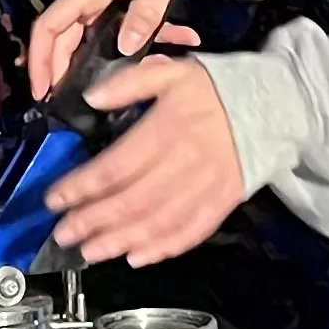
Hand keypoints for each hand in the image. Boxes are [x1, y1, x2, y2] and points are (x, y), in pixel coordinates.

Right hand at [27, 0, 207, 103]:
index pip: (49, 25)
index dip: (39, 59)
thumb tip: (126, 46)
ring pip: (81, 38)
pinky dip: (123, 48)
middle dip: (56, 71)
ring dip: (86, 65)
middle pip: (59, 37)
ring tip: (96, 93)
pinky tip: (149, 60)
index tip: (41, 90)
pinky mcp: (113, 2)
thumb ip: (147, 11)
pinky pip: (107, 31)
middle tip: (62, 104)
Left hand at [42, 54, 246, 266]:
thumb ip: (130, 82)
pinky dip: (163, 249)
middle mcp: (186, 162)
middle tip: (65, 233)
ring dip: (121, 240)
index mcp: (168, 129)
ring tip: (92, 251)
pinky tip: (138, 256)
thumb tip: (93, 96)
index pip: (115, 165)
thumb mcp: (171, 71)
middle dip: (93, 221)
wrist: (272, 105)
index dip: (81, 186)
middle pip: (131, 200)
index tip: (56, 198)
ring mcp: (206, 186)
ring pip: (157, 222)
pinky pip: (190, 232)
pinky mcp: (222, 202)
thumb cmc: (218, 89)